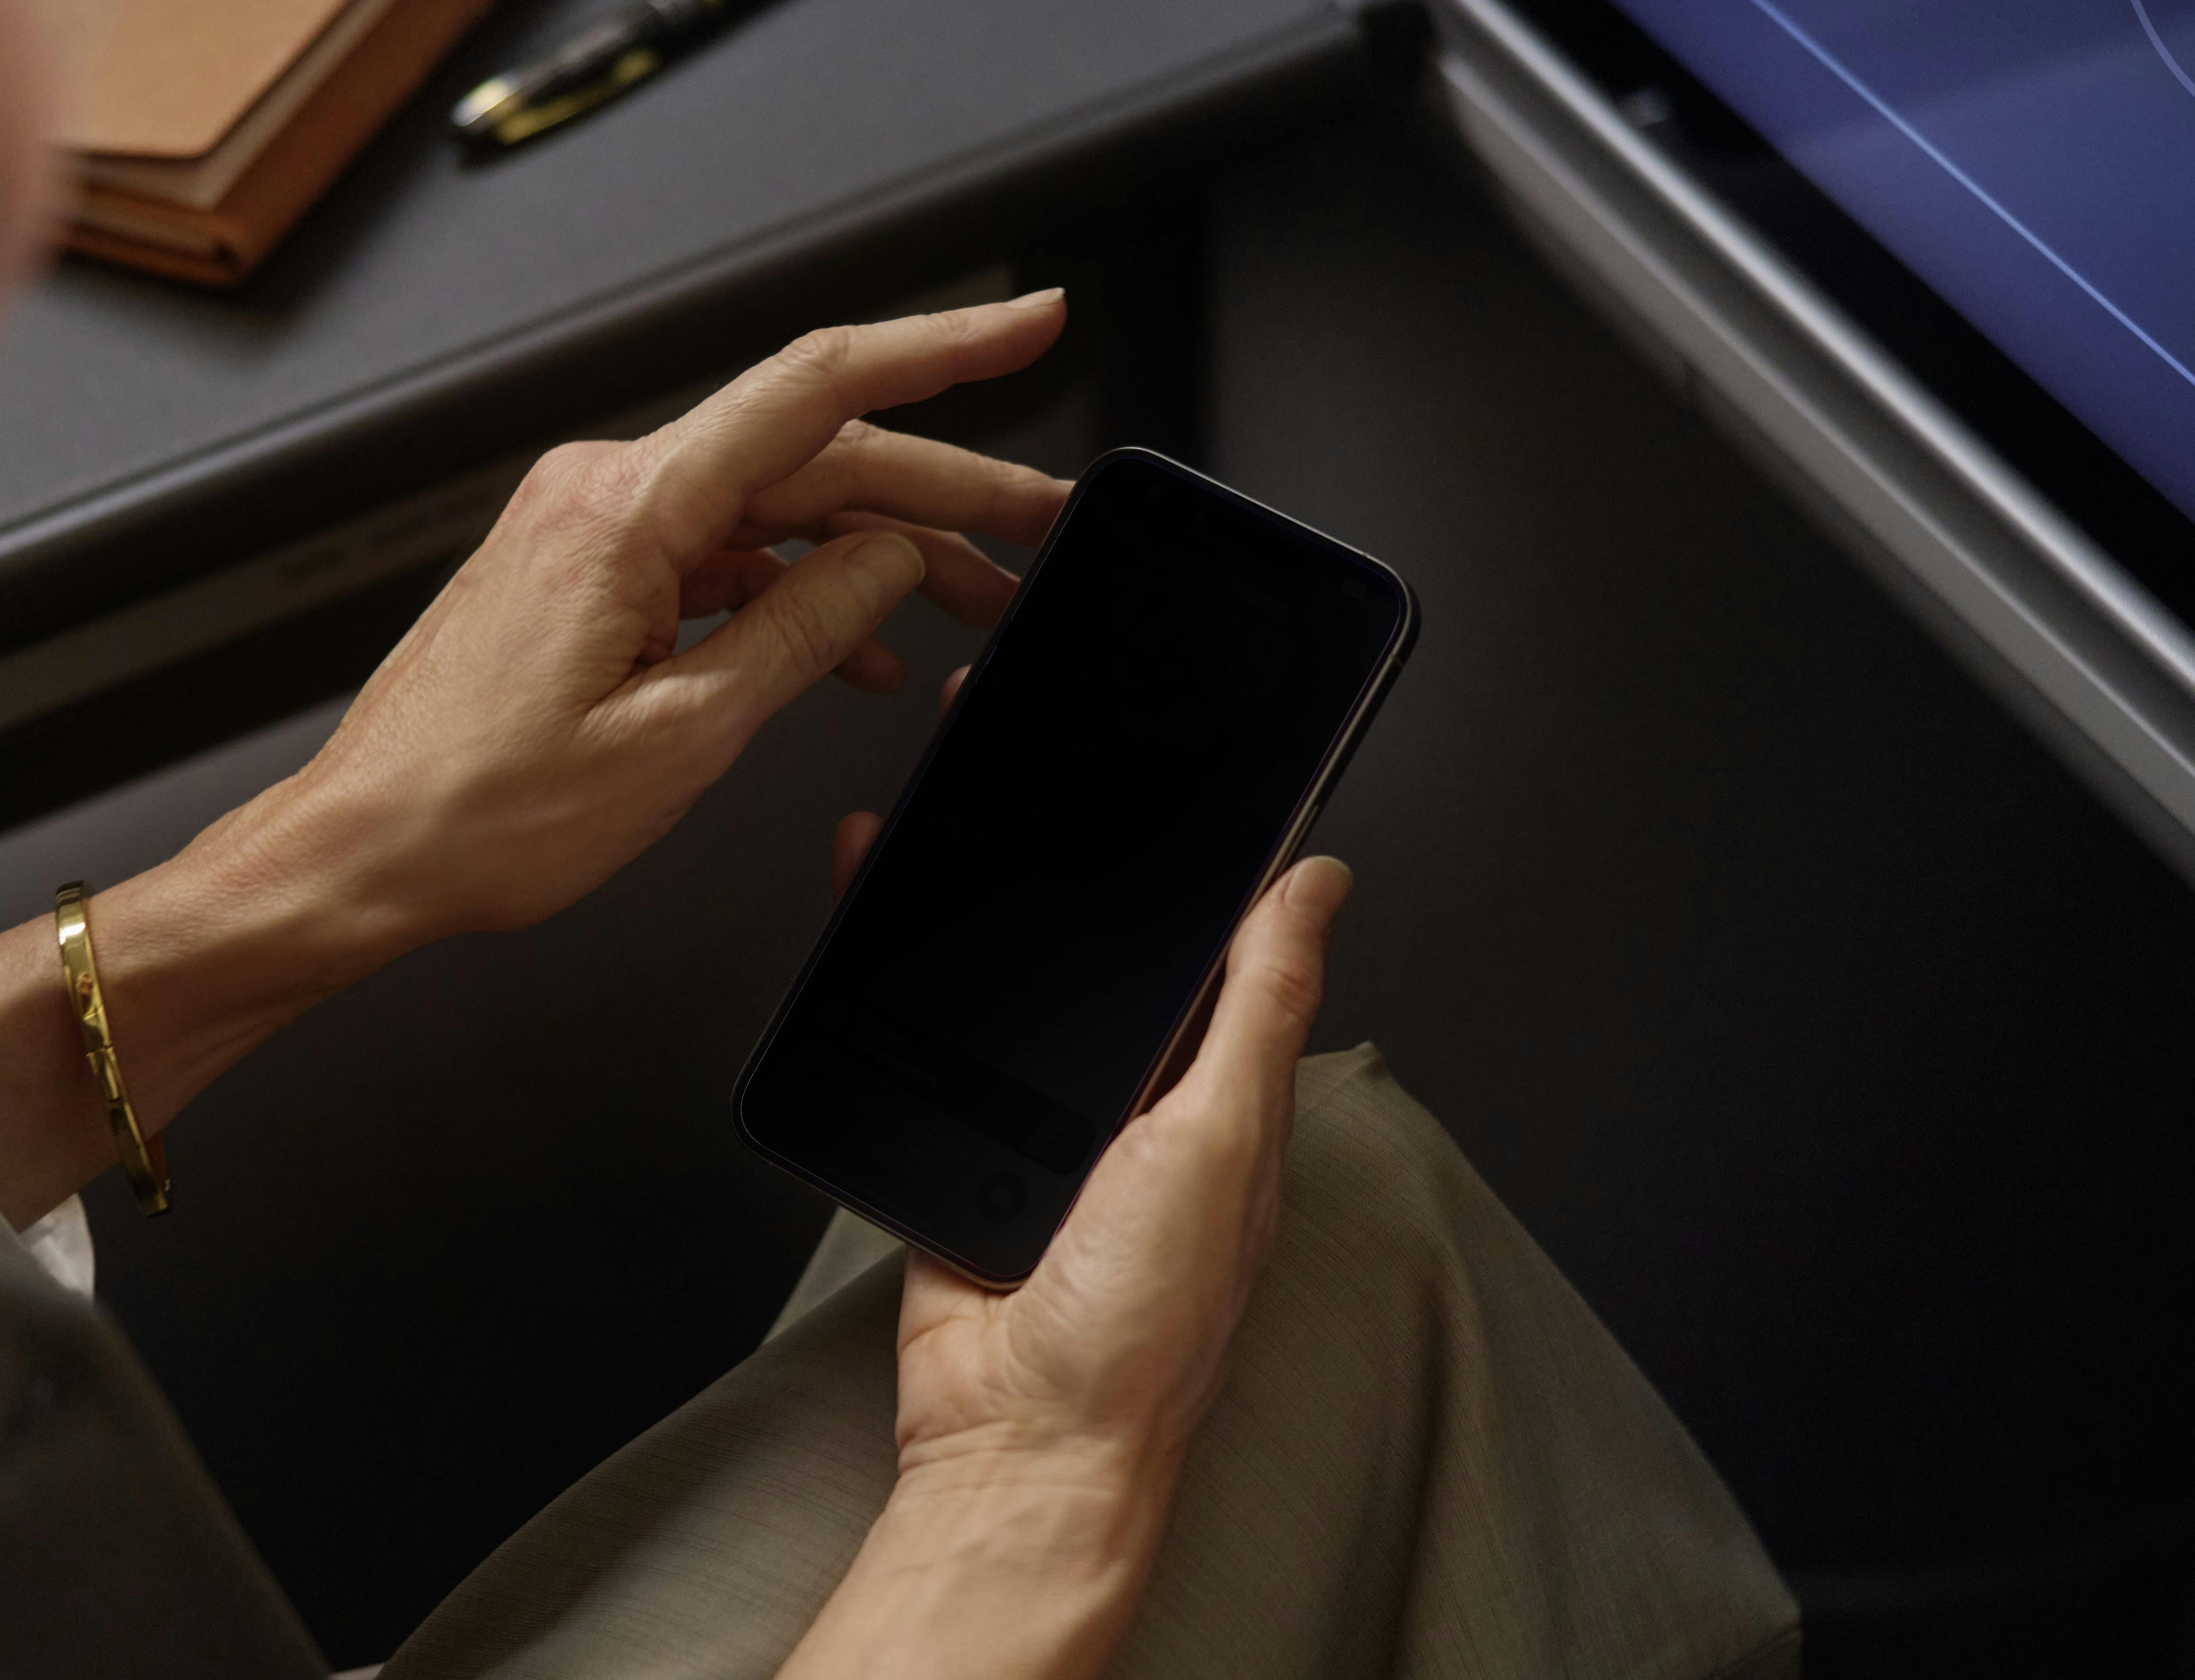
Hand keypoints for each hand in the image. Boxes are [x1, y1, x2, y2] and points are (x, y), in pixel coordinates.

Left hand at [254, 290, 1073, 946]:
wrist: (361, 853)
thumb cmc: (482, 814)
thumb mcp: (681, 737)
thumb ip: (799, 632)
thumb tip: (884, 562)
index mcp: (626, 510)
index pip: (817, 389)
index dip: (942, 349)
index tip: (1030, 324)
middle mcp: (605, 490)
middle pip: (813, 458)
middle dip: (940, 492)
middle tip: (1042, 521)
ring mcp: (592, 527)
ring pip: (775, 511)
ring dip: (877, 555)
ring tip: (975, 603)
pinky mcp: (585, 571)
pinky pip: (720, 557)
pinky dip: (797, 596)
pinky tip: (861, 655)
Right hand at [785, 757, 1355, 1679]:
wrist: (1016, 1439)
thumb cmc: (1141, 1328)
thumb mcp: (1221, 1141)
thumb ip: (1263, 1007)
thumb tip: (1321, 886)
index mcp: (1216, 1094)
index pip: (1218, 947)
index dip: (1196, 858)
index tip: (1161, 763)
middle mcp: (1136, 1107)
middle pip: (1102, 953)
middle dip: (1062, 862)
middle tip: (1023, 754)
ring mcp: (1043, 1128)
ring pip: (1009, 987)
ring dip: (970, 910)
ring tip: (937, 810)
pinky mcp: (958, 1147)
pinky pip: (928, 1043)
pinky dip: (897, 979)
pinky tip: (873, 914)